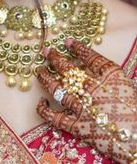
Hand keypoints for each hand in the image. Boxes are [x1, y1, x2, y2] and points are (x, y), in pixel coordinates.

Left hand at [36, 40, 136, 163]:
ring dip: (46, 78)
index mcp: (109, 76)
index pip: (90, 57)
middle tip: (46, 52)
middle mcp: (92, 88)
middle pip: (69, 69)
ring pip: (57, 88)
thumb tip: (100, 70)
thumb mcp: (128, 86)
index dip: (78, 48)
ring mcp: (83, 107)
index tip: (68, 42)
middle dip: (55, 58)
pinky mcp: (77, 126)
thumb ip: (113, 78)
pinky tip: (40, 103)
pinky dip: (44, 110)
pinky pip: (55, 117)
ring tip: (39, 71)